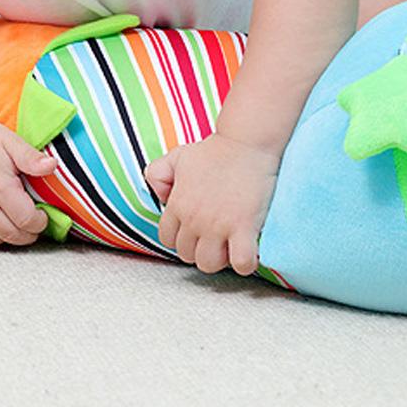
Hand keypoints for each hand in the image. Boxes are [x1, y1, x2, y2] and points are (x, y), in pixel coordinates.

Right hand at [0, 112, 57, 248]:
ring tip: (12, 225)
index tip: (43, 216)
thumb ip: (32, 158)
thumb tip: (52, 166)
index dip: (40, 223)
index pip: (26, 220)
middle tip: (33, 225)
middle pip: (10, 235)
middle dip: (27, 234)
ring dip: (5, 238)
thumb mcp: (11, 142)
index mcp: (2, 188)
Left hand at [144, 132, 278, 275]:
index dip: (180, 238)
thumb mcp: (177, 156)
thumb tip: (161, 198)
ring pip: (209, 264)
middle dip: (199, 249)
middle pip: (187, 255)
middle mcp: (194, 218)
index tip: (194, 231)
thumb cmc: (215, 150)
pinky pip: (241, 263)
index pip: (167, 239)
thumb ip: (158, 174)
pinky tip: (248, 250)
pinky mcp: (244, 227)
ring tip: (229, 245)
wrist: (245, 142)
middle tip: (213, 237)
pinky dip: (245, 263)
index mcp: (178, 204)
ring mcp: (218, 225)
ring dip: (219, 259)